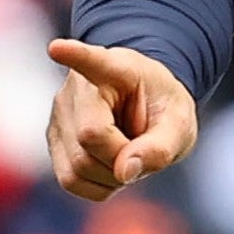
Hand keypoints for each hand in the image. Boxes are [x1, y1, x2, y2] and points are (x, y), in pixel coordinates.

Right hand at [45, 39, 198, 200]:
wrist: (146, 108)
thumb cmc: (161, 108)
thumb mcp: (179, 123)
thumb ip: (160, 147)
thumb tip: (123, 172)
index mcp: (115, 68)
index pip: (91, 61)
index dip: (74, 55)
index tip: (57, 48)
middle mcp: (77, 88)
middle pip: (89, 139)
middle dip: (122, 157)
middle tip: (143, 147)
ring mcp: (59, 115)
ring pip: (77, 167)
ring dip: (111, 175)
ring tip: (128, 153)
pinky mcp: (54, 141)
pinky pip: (71, 181)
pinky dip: (99, 185)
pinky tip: (112, 165)